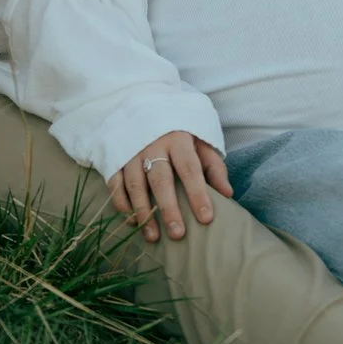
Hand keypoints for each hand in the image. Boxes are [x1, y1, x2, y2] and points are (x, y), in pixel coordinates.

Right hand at [108, 131, 232, 243]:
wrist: (143, 107)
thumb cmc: (178, 132)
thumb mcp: (200, 141)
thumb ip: (213, 166)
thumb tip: (227, 194)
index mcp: (178, 139)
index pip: (190, 169)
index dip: (198, 194)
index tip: (206, 218)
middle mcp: (152, 145)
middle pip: (161, 180)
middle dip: (169, 209)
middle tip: (178, 235)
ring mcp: (131, 152)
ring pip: (135, 184)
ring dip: (144, 212)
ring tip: (153, 236)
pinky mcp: (115, 158)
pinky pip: (115, 183)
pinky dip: (121, 203)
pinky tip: (132, 221)